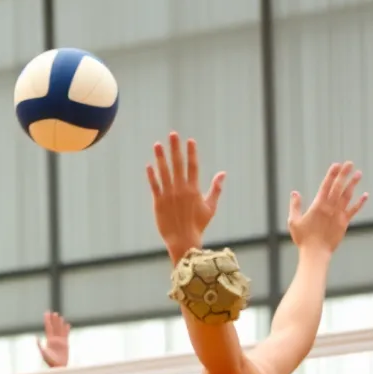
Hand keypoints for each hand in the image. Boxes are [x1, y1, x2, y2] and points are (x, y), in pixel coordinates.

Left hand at [37, 312, 70, 367]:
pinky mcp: (65, 344)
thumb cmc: (50, 362)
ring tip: (60, 317)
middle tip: (54, 313)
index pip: (48, 328)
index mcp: (49, 340)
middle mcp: (54, 340)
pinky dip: (67, 330)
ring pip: (60, 330)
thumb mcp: (43, 353)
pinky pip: (66, 335)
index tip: (46, 313)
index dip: (47, 320)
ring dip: (60, 324)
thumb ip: (40, 346)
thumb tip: (37, 338)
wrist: (58, 367)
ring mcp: (60, 341)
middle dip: (54, 320)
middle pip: (54, 327)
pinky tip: (67, 325)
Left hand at [145, 132, 224, 260]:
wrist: (183, 239)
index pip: (193, 166)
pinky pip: (154, 186)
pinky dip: (152, 175)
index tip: (189, 140)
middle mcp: (181, 189)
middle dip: (175, 148)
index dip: (191, 152)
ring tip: (157, 144)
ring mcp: (169, 195)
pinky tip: (149, 165)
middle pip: (178, 164)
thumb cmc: (198, 224)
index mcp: (194, 189)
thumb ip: (216, 188)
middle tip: (172, 134)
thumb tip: (223, 173)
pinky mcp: (158, 202)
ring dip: (161, 157)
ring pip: (164, 172)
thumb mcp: (211, 206)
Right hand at [287, 162, 367, 252]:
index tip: (336, 165)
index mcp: (318, 206)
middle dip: (344, 174)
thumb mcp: (294, 221)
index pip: (326, 186)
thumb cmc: (303, 239)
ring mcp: (339, 215)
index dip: (331, 174)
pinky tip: (365, 195)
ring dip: (353, 184)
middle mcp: (330, 208)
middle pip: (338, 187)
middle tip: (349, 163)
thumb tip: (294, 193)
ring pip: (347, 196)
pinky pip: (354, 210)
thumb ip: (295, 206)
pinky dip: (360, 203)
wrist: (316, 253)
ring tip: (358, 173)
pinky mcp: (344, 223)